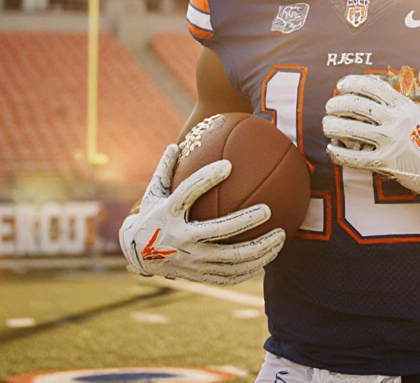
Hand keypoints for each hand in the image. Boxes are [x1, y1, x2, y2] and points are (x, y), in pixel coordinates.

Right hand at [119, 144, 284, 284]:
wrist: (138, 255)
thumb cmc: (152, 216)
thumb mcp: (153, 193)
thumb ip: (165, 169)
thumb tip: (175, 144)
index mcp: (169, 214)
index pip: (188, 193)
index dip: (206, 178)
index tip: (228, 165)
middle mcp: (181, 239)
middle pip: (218, 231)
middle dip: (245, 220)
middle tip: (268, 210)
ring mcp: (191, 261)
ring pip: (231, 258)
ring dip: (259, 249)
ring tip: (281, 237)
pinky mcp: (199, 276)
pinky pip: (230, 275)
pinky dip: (251, 268)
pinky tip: (269, 258)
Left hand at [323, 65, 419, 208]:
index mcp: (405, 107)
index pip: (372, 87)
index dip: (352, 83)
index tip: (341, 85)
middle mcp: (394, 122)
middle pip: (356, 106)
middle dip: (337, 103)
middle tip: (330, 105)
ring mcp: (389, 143)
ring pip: (351, 130)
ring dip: (333, 126)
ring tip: (326, 124)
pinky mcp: (385, 164)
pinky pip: (354, 158)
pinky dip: (338, 153)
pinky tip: (331, 148)